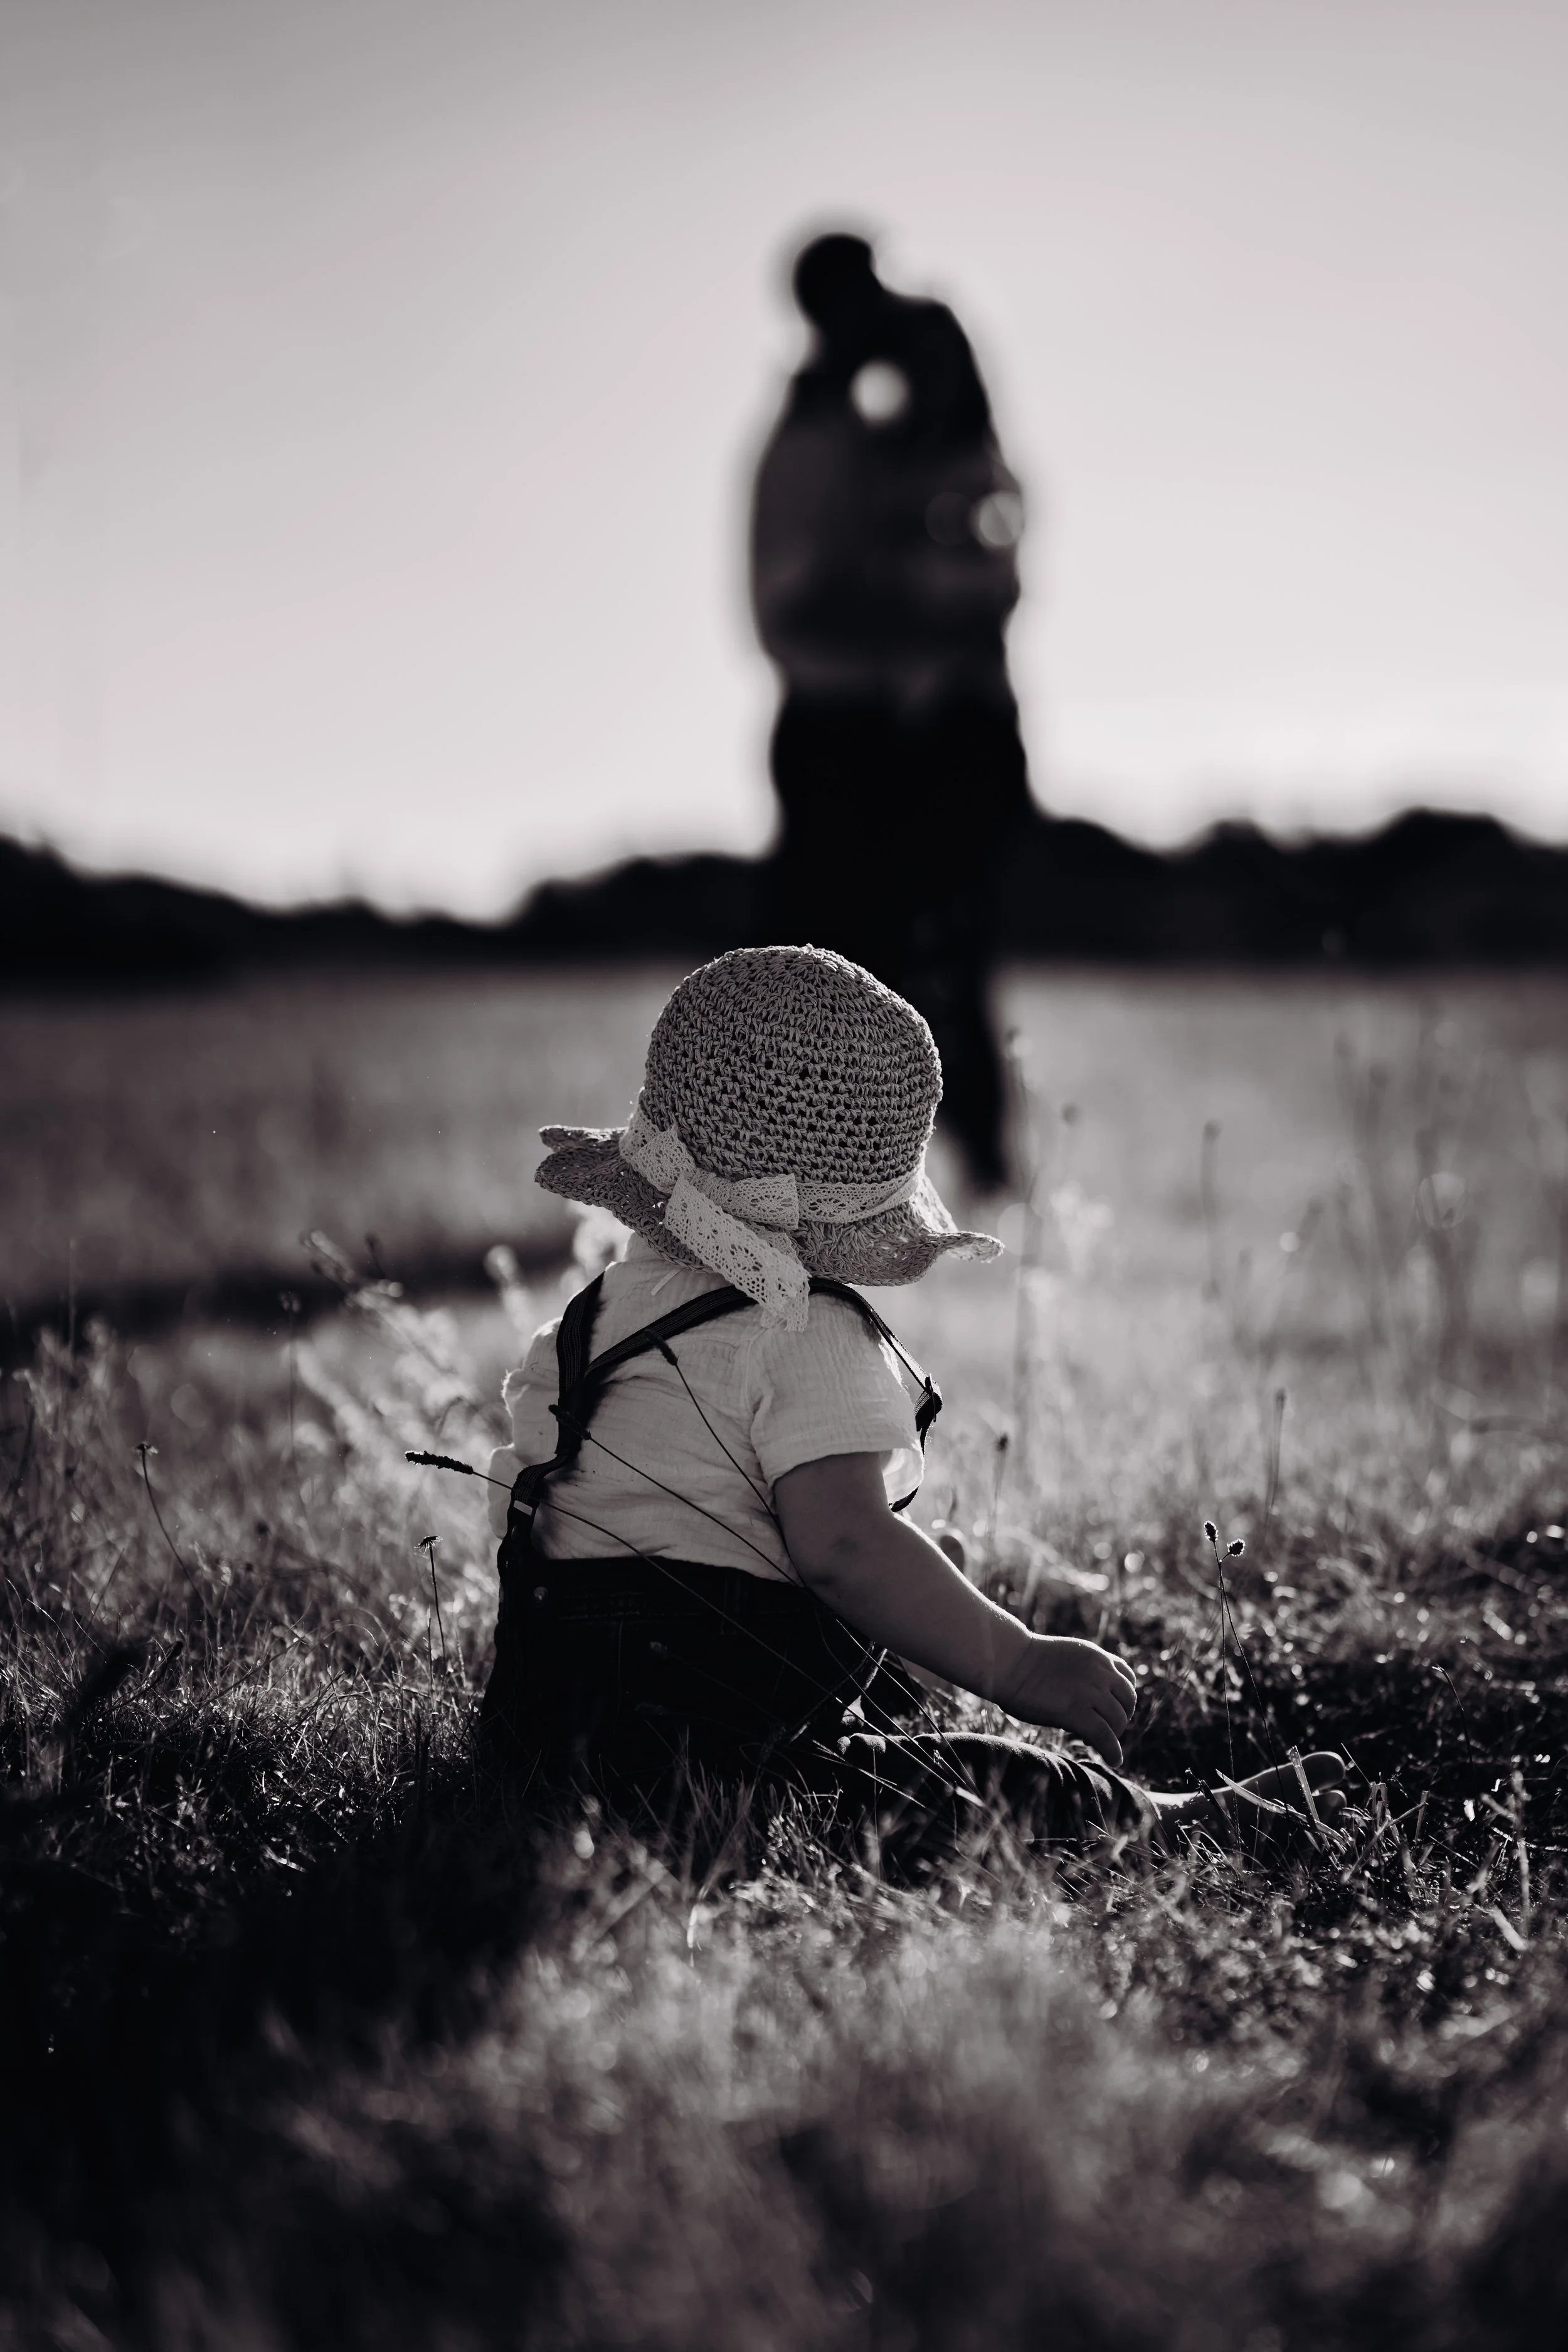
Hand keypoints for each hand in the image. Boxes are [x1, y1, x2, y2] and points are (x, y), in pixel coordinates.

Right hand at [998, 1634, 1137, 1765]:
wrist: (1008, 1662)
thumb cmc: (1024, 1663)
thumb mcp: (1065, 1660)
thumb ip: (1083, 1674)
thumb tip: (1087, 1699)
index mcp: (1097, 1657)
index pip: (1127, 1678)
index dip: (1122, 1697)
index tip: (1109, 1708)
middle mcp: (1100, 1672)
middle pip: (1128, 1701)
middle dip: (1119, 1717)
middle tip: (1103, 1728)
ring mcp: (1090, 1692)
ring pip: (1118, 1720)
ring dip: (1113, 1734)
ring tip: (1096, 1741)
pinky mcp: (1077, 1712)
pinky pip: (1105, 1737)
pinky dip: (1113, 1751)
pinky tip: (1113, 1760)